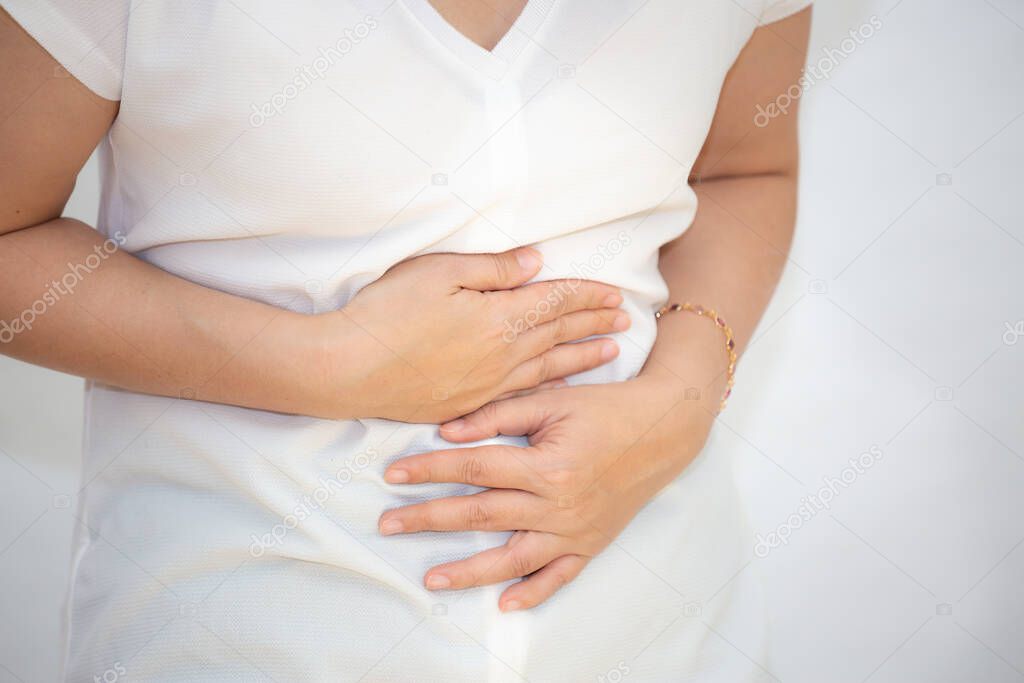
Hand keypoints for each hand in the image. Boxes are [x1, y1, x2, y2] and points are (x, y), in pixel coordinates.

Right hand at [317, 248, 629, 421]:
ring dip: (583, 358)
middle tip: (625, 320)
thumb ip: (493, 270)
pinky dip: (550, 388)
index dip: (587, 295)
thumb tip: (536, 263)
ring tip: (611, 352)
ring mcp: (487, 385)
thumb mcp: (438, 272)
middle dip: (594, 324)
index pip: (554, 301)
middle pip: (560, 335)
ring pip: (550, 369)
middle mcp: (502, 355)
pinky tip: (562, 388)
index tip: (614, 293)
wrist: (347, 369)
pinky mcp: (469, 405)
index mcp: (498, 317)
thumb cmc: (386, 314)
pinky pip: (524, 396)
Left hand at [377, 376, 714, 609]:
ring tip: (431, 577)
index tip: (393, 473)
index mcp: (547, 465)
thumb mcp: (553, 401)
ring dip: (468, 570)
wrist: (664, 429)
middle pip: (481, 516)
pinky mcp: (591, 543)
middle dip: (429, 519)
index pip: (474, 468)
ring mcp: (575, 530)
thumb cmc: (606, 408)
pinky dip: (533, 593)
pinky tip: (505, 604)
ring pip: (513, 559)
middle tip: (388, 524)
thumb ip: (499, 415)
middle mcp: (559, 505)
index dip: (430, 469)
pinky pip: (559, 577)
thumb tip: (447, 431)